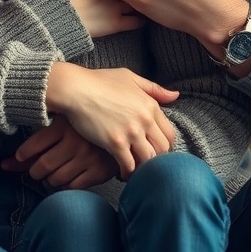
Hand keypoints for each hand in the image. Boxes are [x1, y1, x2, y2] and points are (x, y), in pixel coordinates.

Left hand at [1, 115, 118, 188]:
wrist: (120, 130)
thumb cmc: (84, 126)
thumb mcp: (62, 122)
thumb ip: (38, 139)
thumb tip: (5, 162)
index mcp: (64, 124)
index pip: (32, 146)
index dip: (22, 156)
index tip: (22, 157)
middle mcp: (75, 141)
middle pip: (41, 166)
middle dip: (34, 172)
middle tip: (36, 168)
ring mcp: (87, 158)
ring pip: (54, 180)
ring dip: (47, 181)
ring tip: (51, 173)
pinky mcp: (98, 172)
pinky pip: (71, 187)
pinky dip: (63, 186)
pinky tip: (66, 178)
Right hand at [46, 62, 177, 178]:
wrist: (75, 88)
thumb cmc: (99, 81)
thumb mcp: (130, 78)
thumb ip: (154, 88)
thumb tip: (175, 95)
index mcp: (150, 105)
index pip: (169, 133)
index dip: (164, 145)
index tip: (155, 150)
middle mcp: (145, 120)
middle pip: (162, 149)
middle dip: (156, 159)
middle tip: (146, 163)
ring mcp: (131, 132)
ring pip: (148, 160)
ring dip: (143, 167)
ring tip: (136, 170)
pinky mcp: (115, 143)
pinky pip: (129, 165)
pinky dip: (127, 172)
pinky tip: (122, 173)